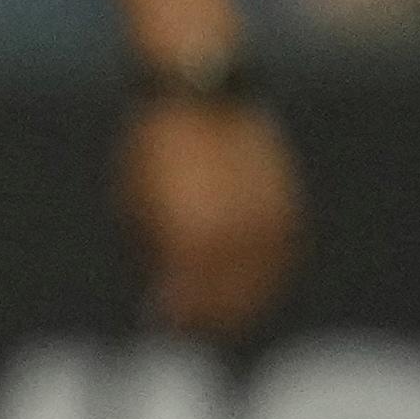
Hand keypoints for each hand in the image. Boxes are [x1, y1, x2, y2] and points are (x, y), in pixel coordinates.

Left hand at [122, 91, 300, 334]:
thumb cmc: (154, 147)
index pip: (190, 298)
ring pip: (263, 281)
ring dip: (244, 302)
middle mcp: (234, 236)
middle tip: (193, 326)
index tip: (165, 320)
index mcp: (191, 238)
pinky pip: (283, 255)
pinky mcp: (286, 204)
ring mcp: (265, 221)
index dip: (178, 314)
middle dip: (209, 316)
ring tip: (226, 313)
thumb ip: (149, 249)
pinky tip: (255, 283)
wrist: (199, 92)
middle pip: (229, 298)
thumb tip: (160, 291)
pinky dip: (269, 273)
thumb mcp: (133, 201)